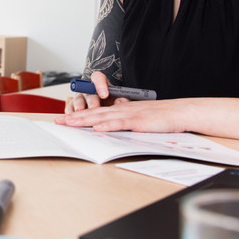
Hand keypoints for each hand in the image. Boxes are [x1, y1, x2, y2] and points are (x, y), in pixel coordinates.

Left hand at [55, 98, 192, 133]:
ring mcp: (130, 114)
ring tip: (70, 123)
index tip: (64, 119)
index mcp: (121, 109)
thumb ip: (125, 122)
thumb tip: (110, 129)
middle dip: (75, 117)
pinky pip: (120, 123)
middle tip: (58, 122)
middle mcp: (122, 109)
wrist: (179, 112)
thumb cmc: (161, 118)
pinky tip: (96, 128)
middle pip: (94, 113)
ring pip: (103, 117)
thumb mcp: (139, 118)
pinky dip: (108, 126)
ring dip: (85, 120)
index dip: (80, 115)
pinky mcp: (139, 121)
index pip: (97, 112)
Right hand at [63, 71, 128, 113]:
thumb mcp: (118, 98)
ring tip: (81, 111)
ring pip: (78, 100)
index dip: (101, 85)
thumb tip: (121, 102)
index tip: (105, 94)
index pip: (98, 78)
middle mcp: (87, 89)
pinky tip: (73, 117)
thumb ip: (121, 99)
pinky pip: (70, 108)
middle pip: (88, 92)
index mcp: (99, 83)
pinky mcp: (73, 105)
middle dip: (91, 101)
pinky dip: (71, 113)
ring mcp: (79, 97)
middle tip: (94, 107)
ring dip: (79, 106)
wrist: (103, 104)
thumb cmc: (111, 100)